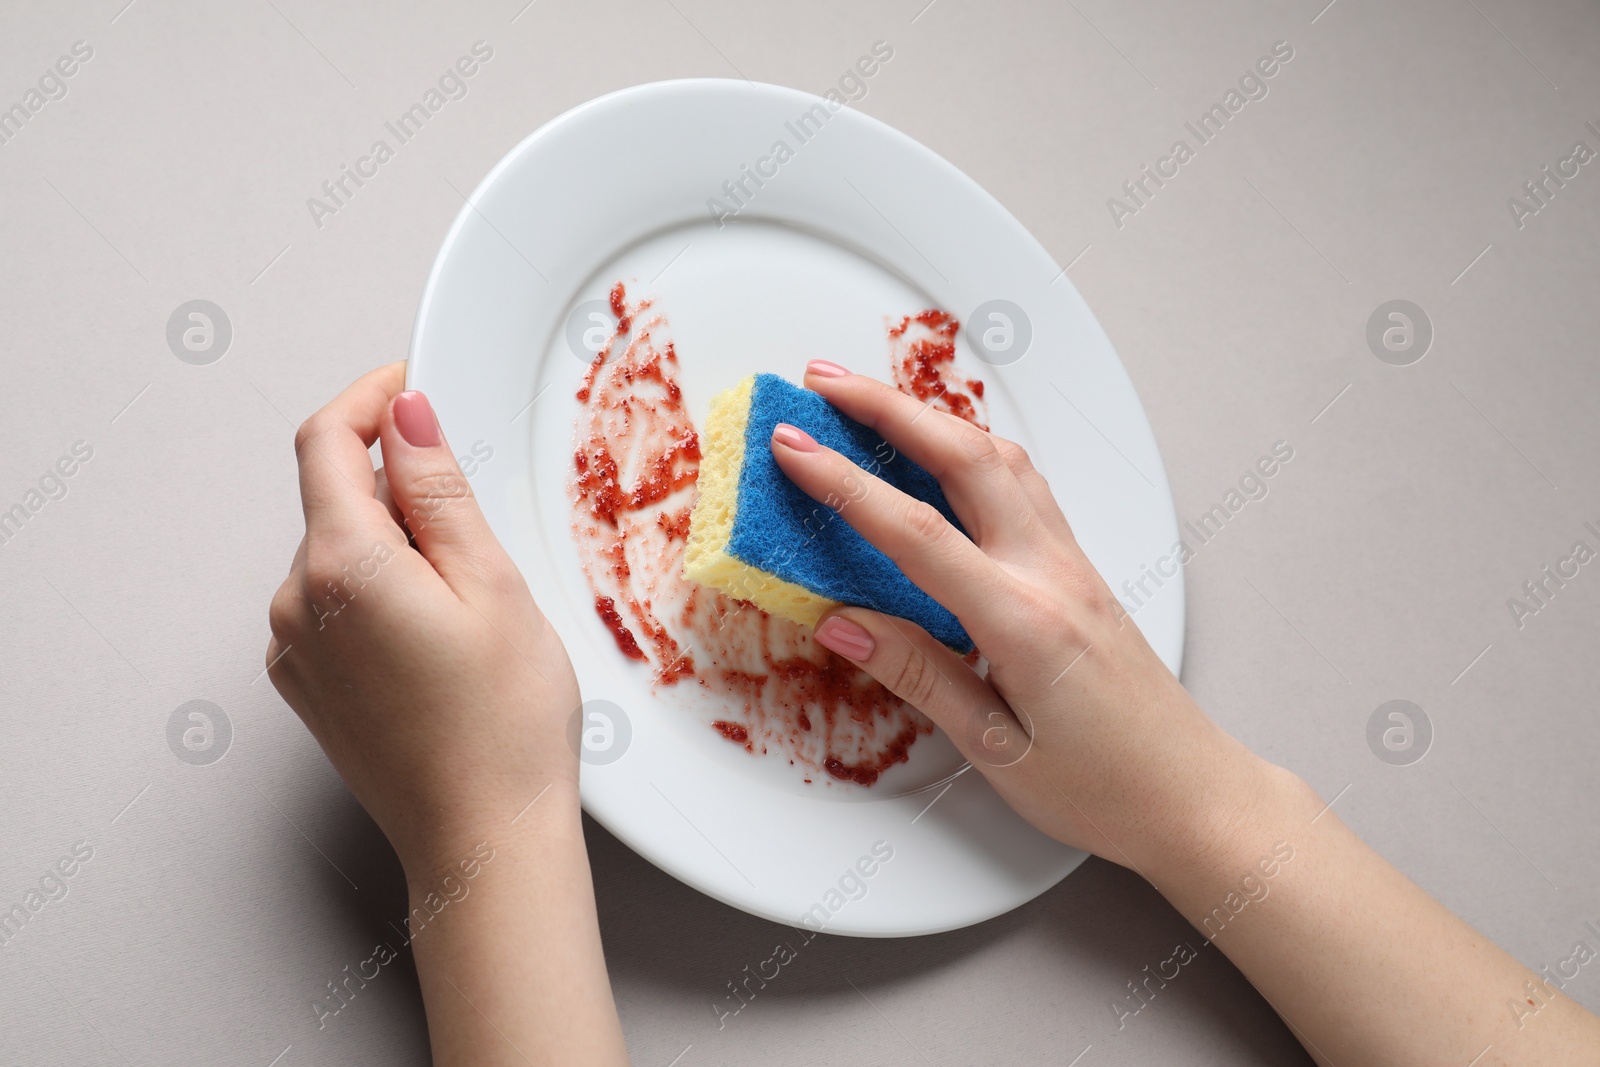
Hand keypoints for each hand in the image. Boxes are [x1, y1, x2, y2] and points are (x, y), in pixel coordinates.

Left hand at [266, 363, 579, 881]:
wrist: (483, 840)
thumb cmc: (503, 725)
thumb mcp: (492, 584)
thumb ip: (437, 490)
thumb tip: (406, 417)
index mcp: (342, 565)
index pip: (325, 441)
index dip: (367, 399)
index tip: (408, 385)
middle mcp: (297, 603)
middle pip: (336, 499)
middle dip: (399, 489)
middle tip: (479, 534)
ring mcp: (295, 649)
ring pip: (338, 554)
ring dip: (393, 547)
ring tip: (469, 608)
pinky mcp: (308, 684)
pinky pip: (335, 606)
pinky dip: (380, 595)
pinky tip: (438, 641)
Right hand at [771, 361, 1280, 876]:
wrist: (1192, 795)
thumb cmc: (1106, 787)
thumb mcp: (996, 750)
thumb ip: (918, 675)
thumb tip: (844, 623)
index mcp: (1024, 622)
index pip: (917, 533)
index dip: (846, 484)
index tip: (793, 448)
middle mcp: (1052, 574)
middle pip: (964, 457)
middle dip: (886, 408)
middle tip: (823, 382)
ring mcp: (1071, 563)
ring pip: (1000, 458)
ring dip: (931, 418)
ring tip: (869, 401)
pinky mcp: (1077, 568)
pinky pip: (1022, 483)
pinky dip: (970, 448)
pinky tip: (941, 450)